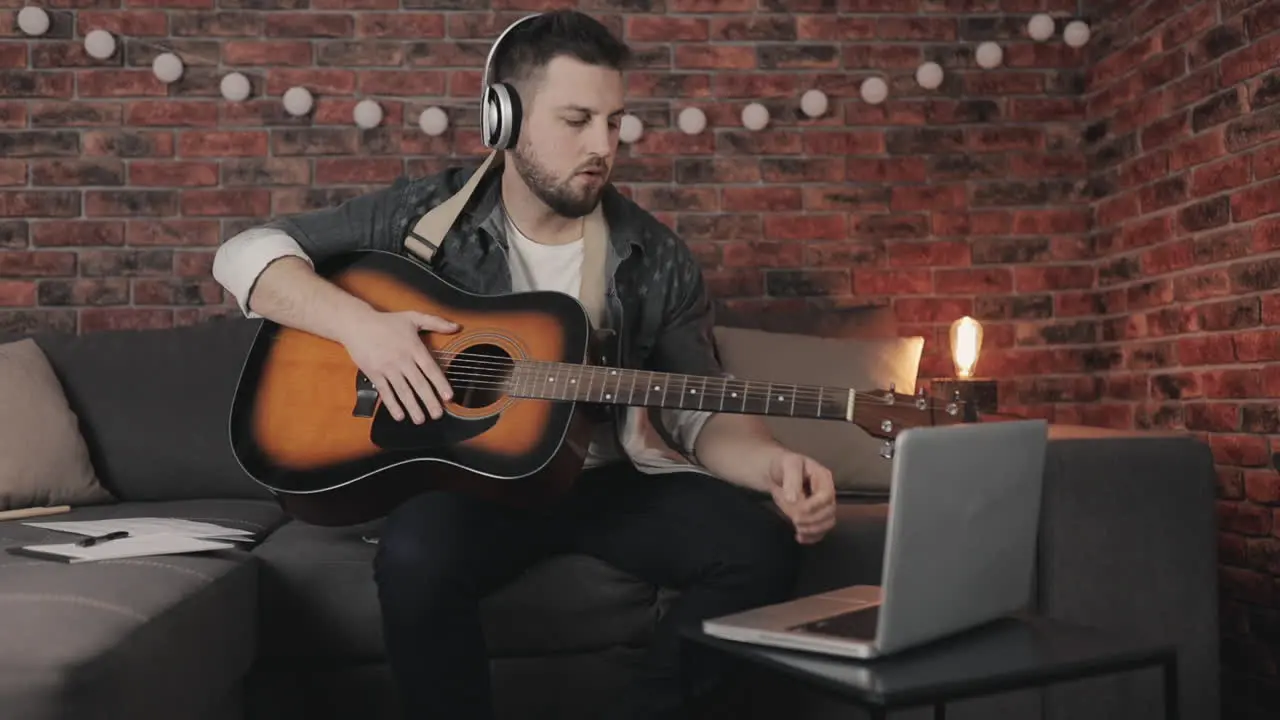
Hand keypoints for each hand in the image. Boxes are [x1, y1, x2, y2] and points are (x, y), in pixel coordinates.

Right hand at [338, 310, 457, 423]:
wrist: (357, 324)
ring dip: (412, 407)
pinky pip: (385, 392)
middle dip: (429, 401)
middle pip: (418, 384)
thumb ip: (436, 322)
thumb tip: (456, 327)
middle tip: (437, 415)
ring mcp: (387, 368)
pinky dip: (392, 405)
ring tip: (420, 419)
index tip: (449, 397)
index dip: (440, 383)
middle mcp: (402, 359)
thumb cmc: (387, 321)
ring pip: (402, 391)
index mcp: (414, 347)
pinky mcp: (374, 373)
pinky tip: (400, 415)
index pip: (430, 368)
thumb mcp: (413, 317)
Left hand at [766, 450, 836, 544]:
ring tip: (797, 530)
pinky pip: (821, 530)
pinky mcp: (817, 515)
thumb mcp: (787, 465)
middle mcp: (827, 491)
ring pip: (828, 522)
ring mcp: (823, 505)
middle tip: (794, 520)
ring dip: (813, 529)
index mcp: (823, 477)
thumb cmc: (783, 465)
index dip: (814, 507)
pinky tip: (799, 538)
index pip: (826, 496)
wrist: (776, 471)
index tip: (796, 513)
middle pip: (829, 511)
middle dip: (812, 519)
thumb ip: (791, 480)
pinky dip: (812, 537)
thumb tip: (793, 500)